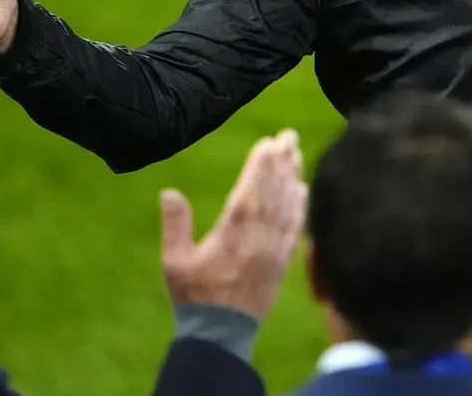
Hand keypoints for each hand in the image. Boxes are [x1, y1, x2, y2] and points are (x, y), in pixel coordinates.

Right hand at [159, 130, 308, 320]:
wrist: (222, 335)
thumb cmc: (194, 296)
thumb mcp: (175, 262)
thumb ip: (175, 225)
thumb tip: (168, 192)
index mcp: (233, 233)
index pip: (251, 190)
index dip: (261, 164)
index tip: (268, 142)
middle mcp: (259, 237)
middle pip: (274, 191)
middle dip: (282, 161)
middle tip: (289, 135)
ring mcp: (275, 249)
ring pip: (288, 205)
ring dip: (293, 176)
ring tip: (296, 153)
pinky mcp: (284, 261)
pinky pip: (296, 227)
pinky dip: (300, 205)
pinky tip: (303, 189)